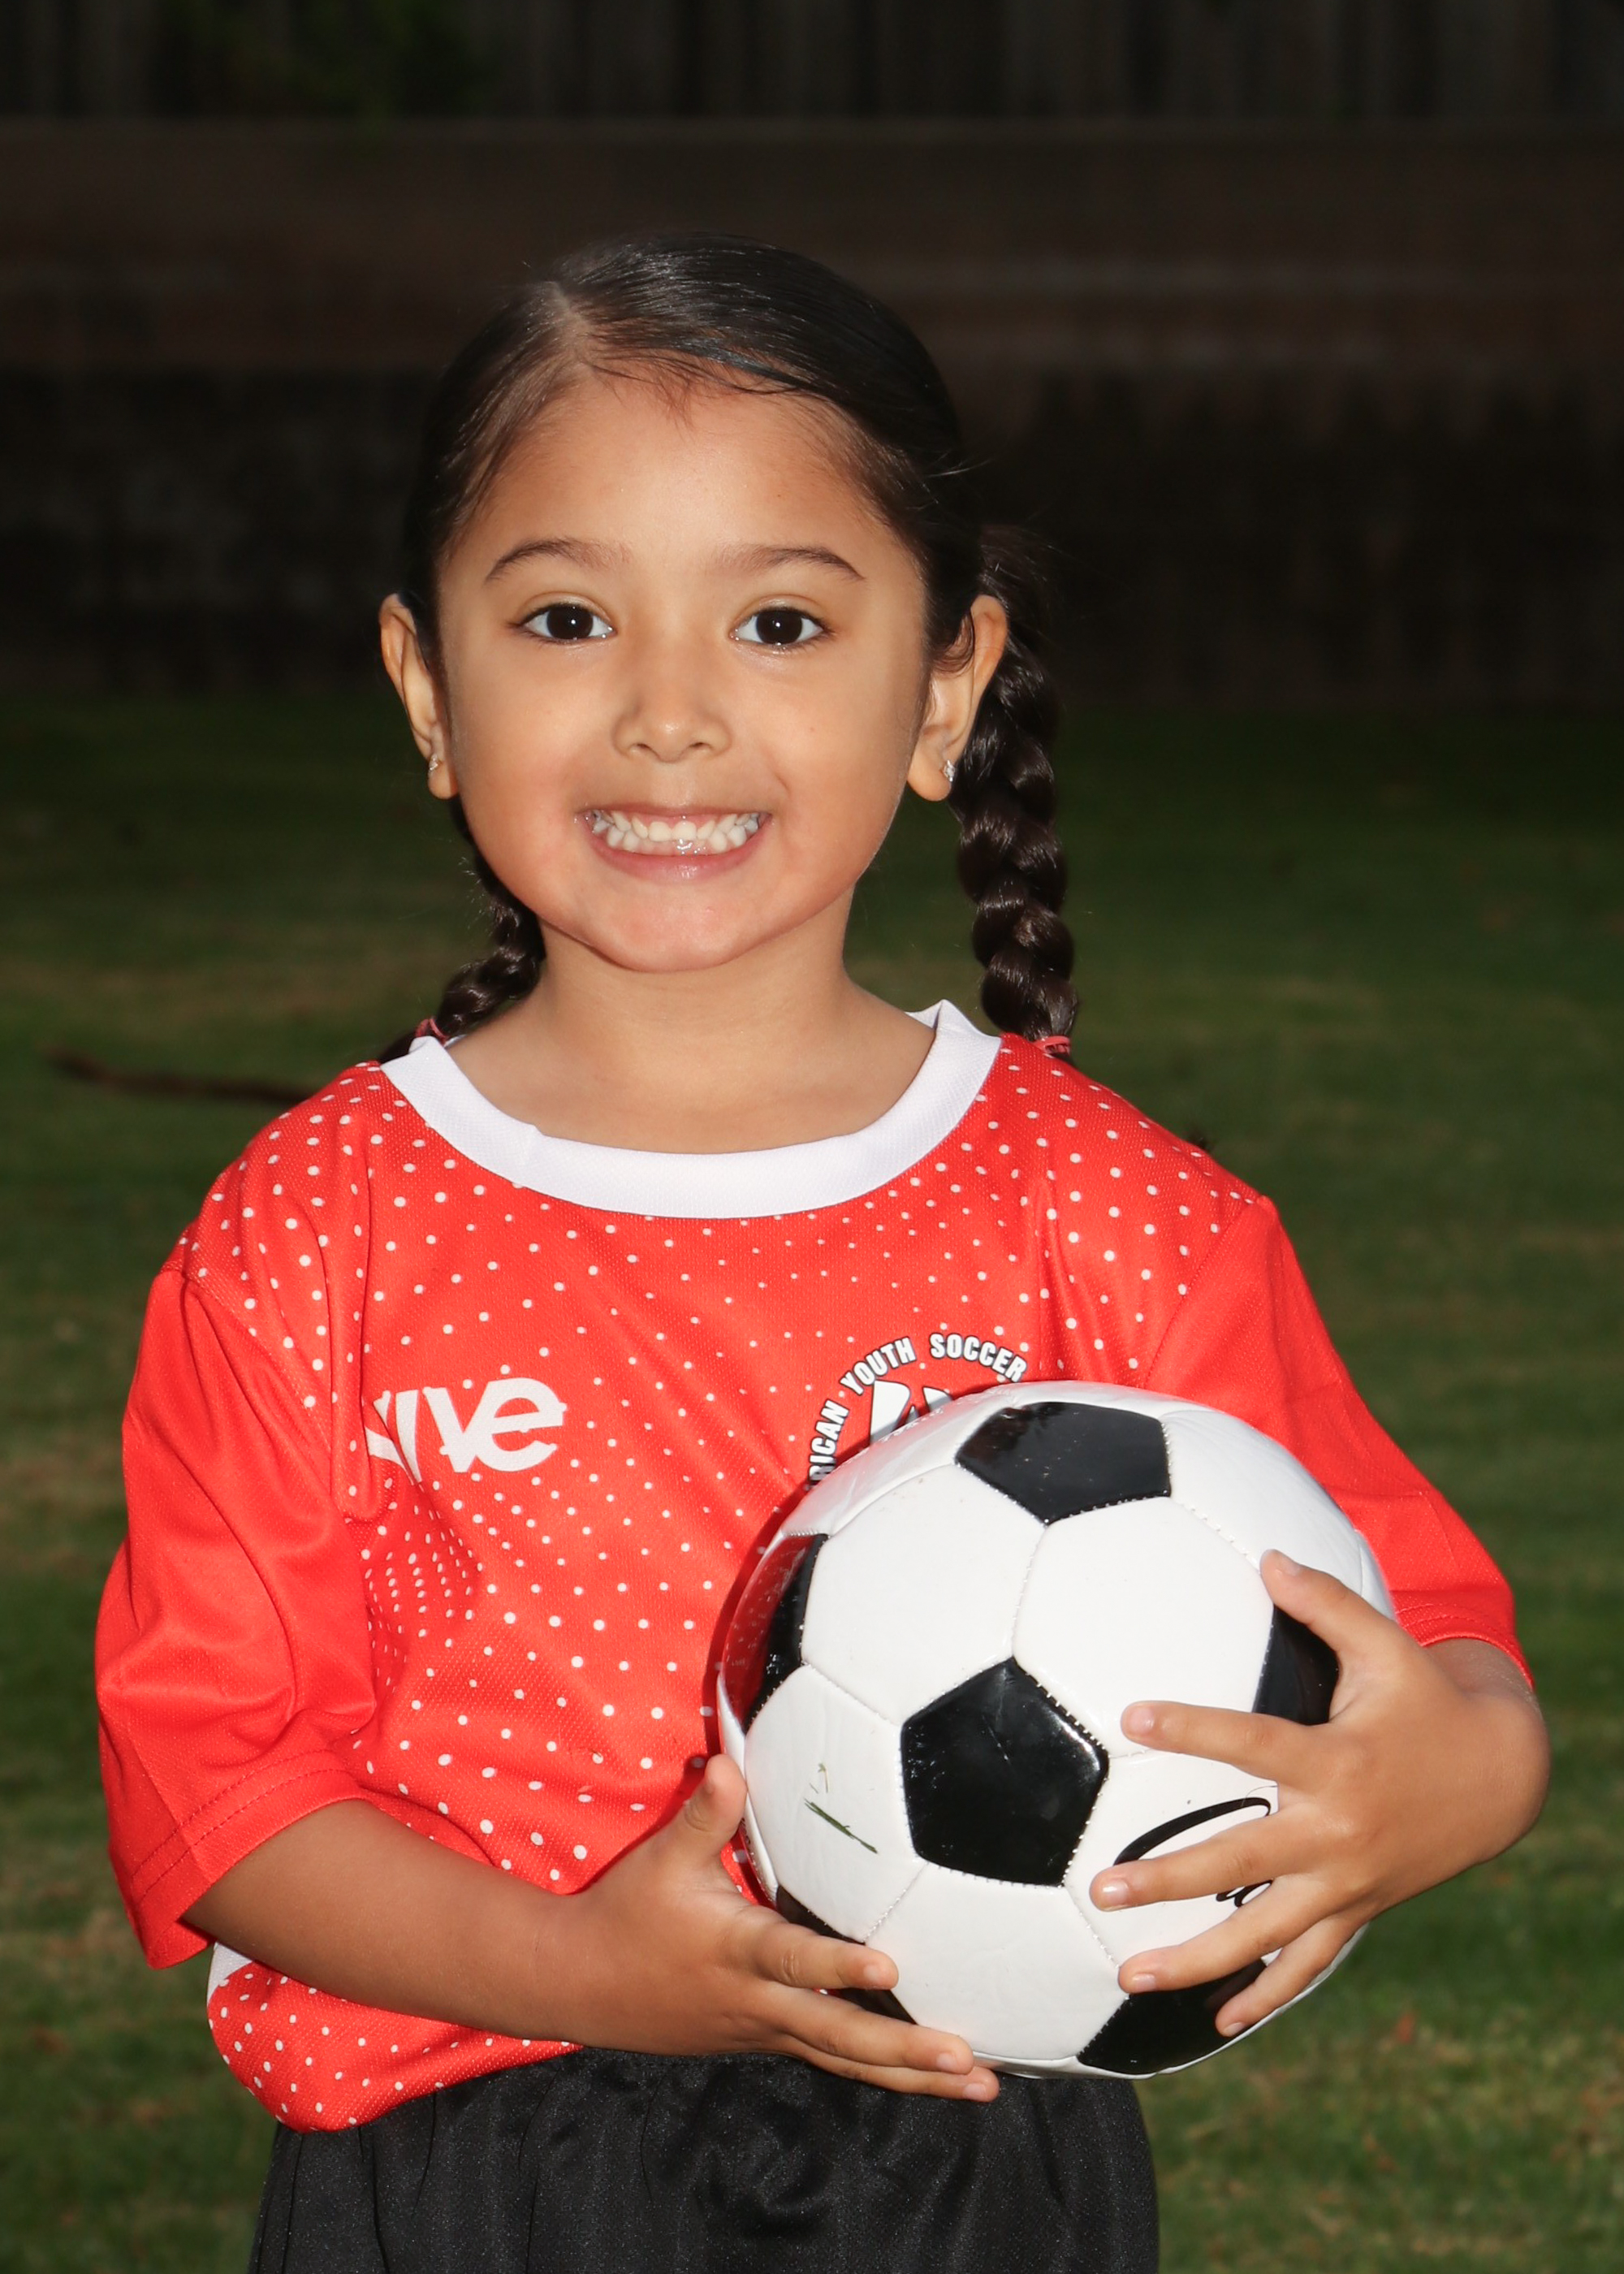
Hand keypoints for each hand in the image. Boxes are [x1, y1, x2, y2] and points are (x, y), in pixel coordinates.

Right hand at [564, 1754, 998, 2099]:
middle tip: (965, 2060)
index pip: (794, 1962)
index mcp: (737, 1952)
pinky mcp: (768, 2041)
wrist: (581, 1985)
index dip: (840, 1968)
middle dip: (905, 2051)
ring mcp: (765, 2032)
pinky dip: (885, 2073)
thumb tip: (732, 1762)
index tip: (890, 1969)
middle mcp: (758, 2003)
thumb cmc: (629, 1913)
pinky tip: (933, 2078)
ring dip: (912, 2077)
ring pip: (846, 2062)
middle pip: (839, 2036)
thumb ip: (707, 1813)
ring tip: (978, 2085)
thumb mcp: (663, 1859)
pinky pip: (834, 2061)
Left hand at [1087, 1550, 1548, 2036]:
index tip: (1131, 1715)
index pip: (1252, 1743)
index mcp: (1335, 1762)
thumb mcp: (1387, 1646)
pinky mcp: (1356, 1911)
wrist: (1499, 1779)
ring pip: (1263, 1934)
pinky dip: (1265, 1996)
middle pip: (1240, 1862)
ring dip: (1196, 1960)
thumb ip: (1325, 1602)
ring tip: (1129, 1976)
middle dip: (1169, 1879)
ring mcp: (1346, 1883)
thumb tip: (1268, 1555)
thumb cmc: (1427, 1702)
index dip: (1193, 1727)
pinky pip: (1308, 1966)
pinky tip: (1216, 2024)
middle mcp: (1336, 1832)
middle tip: (1101, 1889)